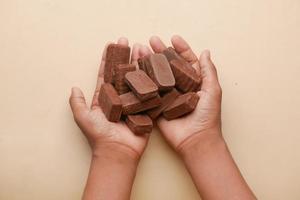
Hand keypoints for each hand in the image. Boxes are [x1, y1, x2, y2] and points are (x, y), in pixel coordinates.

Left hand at [69, 38, 148, 159]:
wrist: (118, 151)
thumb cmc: (99, 136)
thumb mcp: (83, 118)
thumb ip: (77, 103)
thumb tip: (73, 87)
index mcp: (105, 98)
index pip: (106, 74)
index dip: (108, 59)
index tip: (111, 44)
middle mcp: (120, 98)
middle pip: (122, 73)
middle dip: (125, 56)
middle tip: (128, 41)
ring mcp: (133, 102)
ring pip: (136, 78)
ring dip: (138, 63)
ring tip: (141, 48)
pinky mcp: (146, 108)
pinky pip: (149, 92)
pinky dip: (152, 79)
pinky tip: (155, 66)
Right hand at [146, 35, 222, 153]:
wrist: (195, 140)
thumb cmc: (208, 116)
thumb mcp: (213, 90)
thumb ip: (208, 71)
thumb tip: (206, 51)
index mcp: (194, 82)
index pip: (186, 61)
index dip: (180, 49)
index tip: (173, 38)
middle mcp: (179, 87)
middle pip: (168, 65)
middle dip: (160, 52)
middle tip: (151, 40)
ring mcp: (166, 96)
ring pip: (157, 75)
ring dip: (149, 62)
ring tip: (140, 49)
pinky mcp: (156, 106)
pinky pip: (148, 91)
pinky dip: (142, 80)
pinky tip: (135, 68)